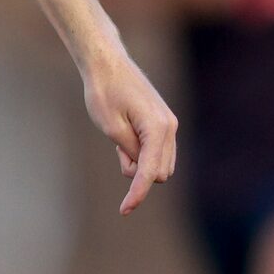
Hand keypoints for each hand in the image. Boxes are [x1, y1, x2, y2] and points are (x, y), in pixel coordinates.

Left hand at [84, 45, 177, 214]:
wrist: (108, 63)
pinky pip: (157, 151)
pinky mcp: (163, 122)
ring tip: (120, 140)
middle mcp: (169, 127)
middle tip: (118, 149)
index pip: (149, 172)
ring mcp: (169, 124)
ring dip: (141, 163)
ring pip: (160, 164)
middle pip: (159, 172)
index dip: (137, 194)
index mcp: (158, 128)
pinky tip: (127, 136)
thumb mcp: (111, 127)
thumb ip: (128, 152)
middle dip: (138, 174)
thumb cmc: (104, 92)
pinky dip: (142, 154)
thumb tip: (139, 170)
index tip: (124, 210)